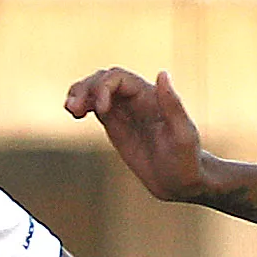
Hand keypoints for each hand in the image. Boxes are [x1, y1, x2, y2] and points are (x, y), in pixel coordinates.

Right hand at [65, 66, 204, 201]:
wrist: (182, 183)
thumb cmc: (186, 161)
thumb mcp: (182, 135)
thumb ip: (172, 105)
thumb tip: (162, 74)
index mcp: (149, 96)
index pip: (118, 78)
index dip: (103, 87)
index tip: (100, 110)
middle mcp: (135, 99)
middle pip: (103, 79)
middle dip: (86, 89)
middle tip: (75, 109)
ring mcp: (124, 112)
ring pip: (95, 90)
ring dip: (79, 94)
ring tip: (70, 109)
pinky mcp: (116, 126)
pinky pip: (95, 107)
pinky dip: (82, 106)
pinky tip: (74, 114)